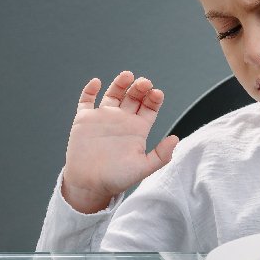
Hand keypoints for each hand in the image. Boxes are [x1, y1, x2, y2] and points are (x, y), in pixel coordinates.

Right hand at [62, 71, 178, 213]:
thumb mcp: (143, 168)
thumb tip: (175, 138)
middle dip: (140, 88)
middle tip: (144, 83)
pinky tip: (96, 82)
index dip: (154, 98)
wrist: (89, 185)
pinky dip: (90, 90)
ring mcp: (103, 118)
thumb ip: (161, 155)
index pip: (149, 107)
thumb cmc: (117, 178)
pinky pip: (87, 100)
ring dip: (120, 83)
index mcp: (138, 129)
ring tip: (127, 75)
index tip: (157, 93)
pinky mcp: (84, 120)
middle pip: (134, 96)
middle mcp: (122, 120)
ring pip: (114, 94)